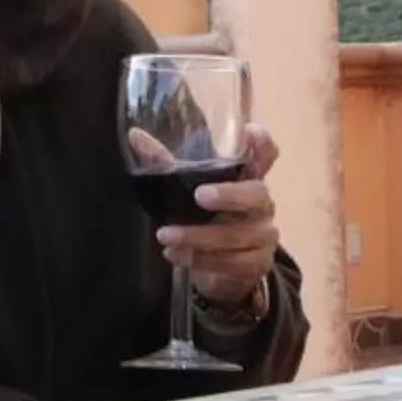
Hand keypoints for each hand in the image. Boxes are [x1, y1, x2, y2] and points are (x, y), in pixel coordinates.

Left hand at [159, 122, 282, 313]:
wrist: (226, 269)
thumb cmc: (208, 216)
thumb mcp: (188, 188)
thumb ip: (165, 163)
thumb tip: (135, 136)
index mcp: (248, 177)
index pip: (266, 154)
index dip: (262, 143)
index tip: (250, 131)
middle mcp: (262, 203)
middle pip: (256, 194)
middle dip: (229, 195)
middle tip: (199, 196)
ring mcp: (264, 235)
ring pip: (238, 235)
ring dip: (199, 236)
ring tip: (165, 235)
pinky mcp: (257, 263)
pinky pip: (232, 262)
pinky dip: (201, 260)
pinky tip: (177, 255)